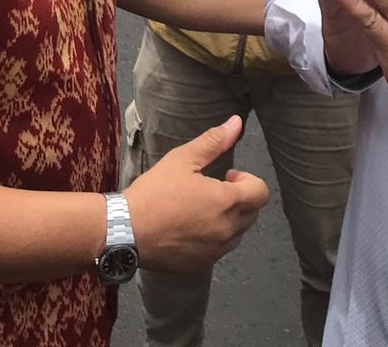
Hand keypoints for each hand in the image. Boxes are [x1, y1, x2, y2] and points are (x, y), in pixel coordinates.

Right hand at [125, 116, 269, 270]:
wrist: (126, 231)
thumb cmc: (155, 192)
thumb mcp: (183, 159)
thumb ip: (214, 141)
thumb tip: (236, 123)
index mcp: (227, 202)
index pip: (261, 193)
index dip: (248, 180)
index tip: (226, 175)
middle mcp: (227, 230)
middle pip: (252, 213)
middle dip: (240, 197)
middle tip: (213, 188)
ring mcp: (215, 251)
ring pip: (238, 233)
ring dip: (229, 218)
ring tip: (202, 206)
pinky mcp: (201, 264)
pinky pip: (220, 249)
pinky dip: (215, 236)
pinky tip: (192, 226)